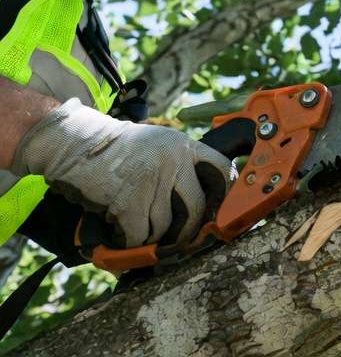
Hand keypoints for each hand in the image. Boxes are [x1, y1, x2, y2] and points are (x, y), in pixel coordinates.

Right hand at [10, 99, 231, 246]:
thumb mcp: (158, 144)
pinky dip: (130, 241)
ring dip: (152, 235)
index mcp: (184, 146)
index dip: (225, 195)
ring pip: (166, 226)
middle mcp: (173, 161)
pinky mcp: (128, 202)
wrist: (72, 142)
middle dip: (188, 231)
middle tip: (179, 240)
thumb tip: (204, 207)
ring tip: (138, 228)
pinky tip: (121, 233)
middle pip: (197, 208)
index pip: (223, 170)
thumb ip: (181, 166)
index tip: (219, 213)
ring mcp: (151, 181)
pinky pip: (140, 236)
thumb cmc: (116, 149)